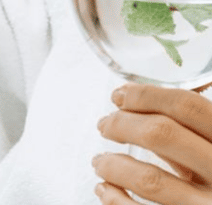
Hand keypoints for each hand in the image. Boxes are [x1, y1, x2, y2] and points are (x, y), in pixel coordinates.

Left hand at [93, 83, 211, 203]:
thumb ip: (189, 137)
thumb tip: (134, 110)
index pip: (187, 106)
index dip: (145, 96)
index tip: (118, 96)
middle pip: (162, 134)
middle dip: (122, 125)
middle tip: (104, 126)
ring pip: (149, 179)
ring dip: (113, 166)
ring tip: (100, 162)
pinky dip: (115, 199)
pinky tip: (106, 190)